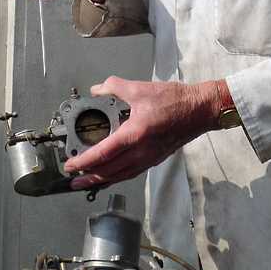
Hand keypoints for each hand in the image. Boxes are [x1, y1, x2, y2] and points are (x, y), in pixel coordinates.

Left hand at [64, 76, 221, 190]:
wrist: (200, 110)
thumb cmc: (175, 100)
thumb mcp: (140, 89)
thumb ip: (115, 87)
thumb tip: (98, 88)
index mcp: (135, 134)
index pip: (103, 154)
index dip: (84, 162)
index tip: (70, 165)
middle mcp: (141, 151)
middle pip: (110, 171)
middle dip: (89, 177)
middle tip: (73, 180)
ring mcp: (149, 158)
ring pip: (121, 175)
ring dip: (102, 180)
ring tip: (88, 182)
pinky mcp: (155, 158)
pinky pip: (132, 173)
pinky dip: (118, 176)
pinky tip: (112, 175)